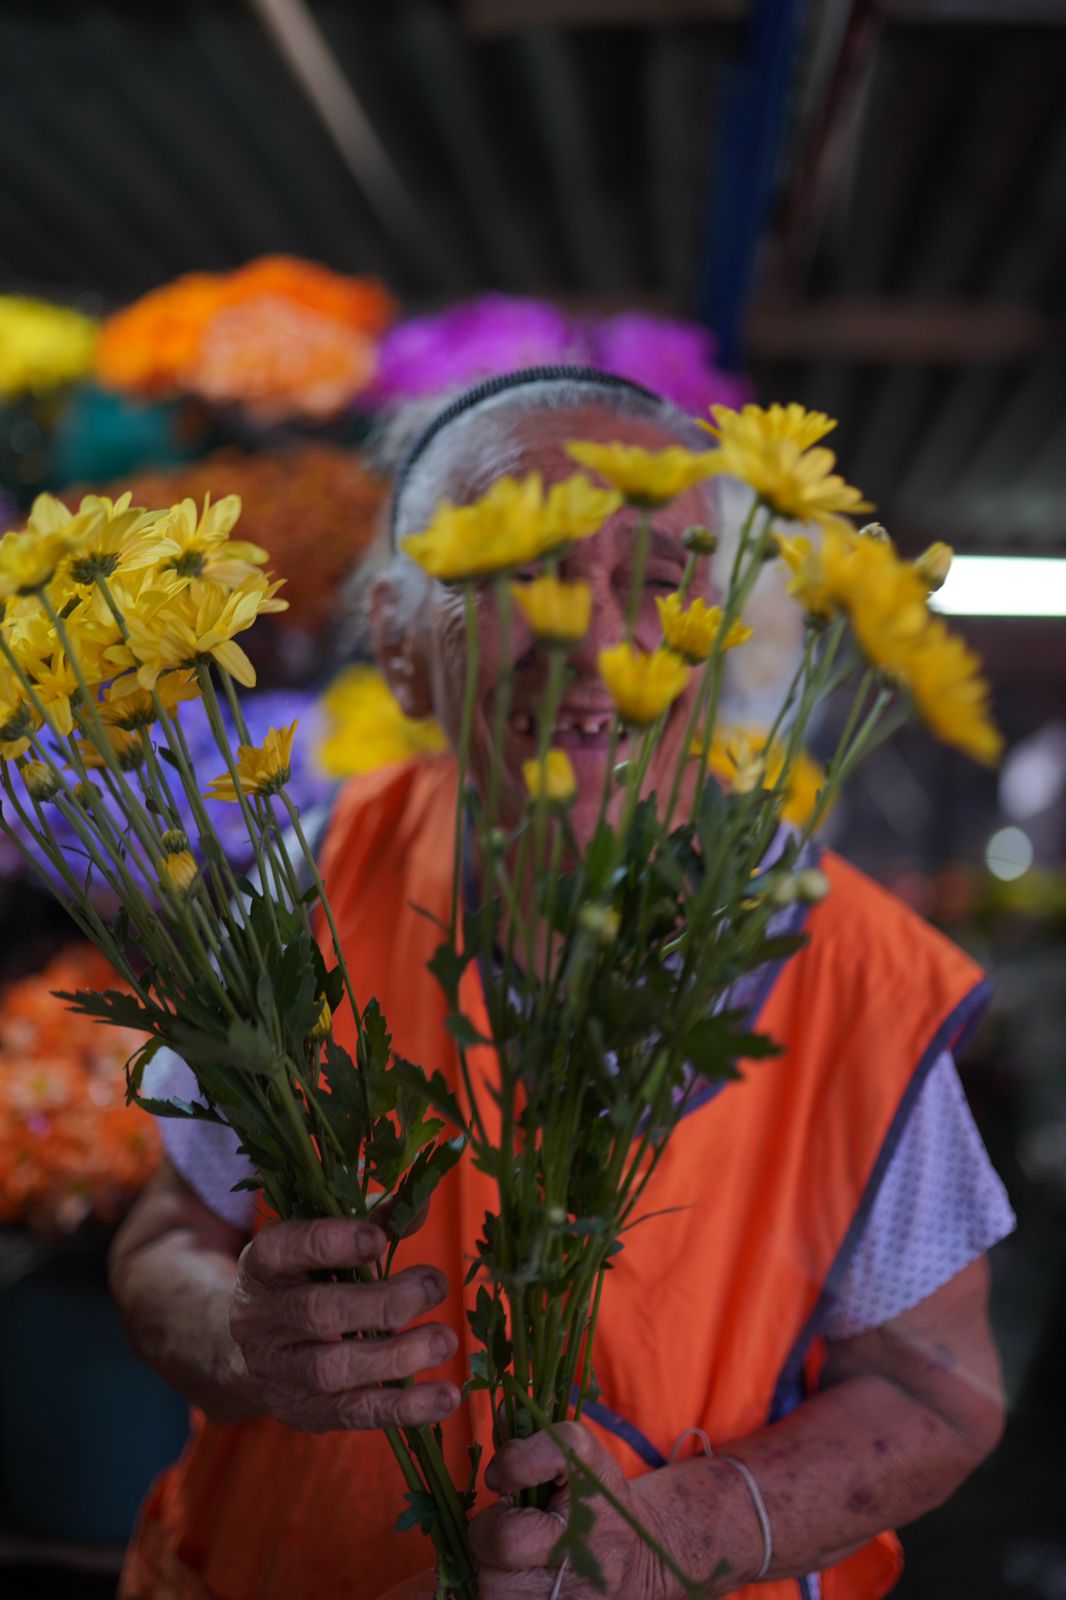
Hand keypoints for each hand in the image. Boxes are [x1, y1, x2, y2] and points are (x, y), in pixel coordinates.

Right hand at [229, 1217, 459, 1432]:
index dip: (330, 1243)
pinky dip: (404, 1408)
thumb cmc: (306, 1280)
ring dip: (397, 1357)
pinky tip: (445, 1397)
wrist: (257, 1350)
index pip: (282, 1250)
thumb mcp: (323, 1245)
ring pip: (333, 1370)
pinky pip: (353, 1413)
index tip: (379, 1240)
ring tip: (445, 1340)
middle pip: (318, 1313)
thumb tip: (421, 1204)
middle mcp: (260, 1320)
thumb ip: (371, 1222)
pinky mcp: (303, 1412)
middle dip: (383, 1302)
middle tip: (435, 1285)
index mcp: (260, 1266)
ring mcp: (278, 1372)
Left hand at [470, 1422, 669, 1599]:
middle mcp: (593, 1536)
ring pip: (495, 1586)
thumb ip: (534, 1437)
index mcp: (595, 1480)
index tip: (501, 1478)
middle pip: (502, 1540)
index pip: (552, 1453)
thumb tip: (500, 1410)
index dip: (513, 1463)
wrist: (646, 1561)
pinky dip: (502, 1598)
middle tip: (506, 1528)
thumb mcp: (579, 1460)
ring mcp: (583, 1591)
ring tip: (518, 1561)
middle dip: (489, 1532)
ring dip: (493, 1572)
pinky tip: (522, 1584)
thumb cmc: (597, 1501)